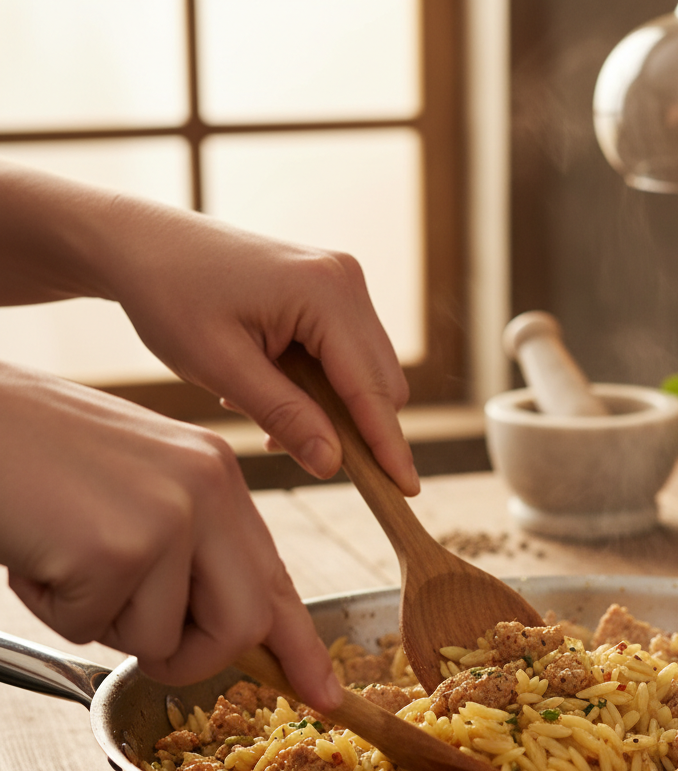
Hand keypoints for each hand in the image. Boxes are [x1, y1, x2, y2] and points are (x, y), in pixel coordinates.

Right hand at [0, 364, 342, 709]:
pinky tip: (37, 552)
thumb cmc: (37, 454)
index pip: (276, 577)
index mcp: (218, 476)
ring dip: (102, 622)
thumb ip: (192, 547)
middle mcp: (208, 492)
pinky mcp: (117, 549)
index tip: (323, 692)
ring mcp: (168, 519)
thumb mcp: (139, 485)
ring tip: (65, 558)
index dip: (300, 644)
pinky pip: (92, 628)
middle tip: (149, 650)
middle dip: (195, 659)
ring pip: (160, 639)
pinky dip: (54, 608)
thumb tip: (228, 626)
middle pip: (244, 625)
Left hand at [106, 199, 420, 494]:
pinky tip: (274, 392)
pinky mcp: (331, 291)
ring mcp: (342, 283)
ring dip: (333, 409)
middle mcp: (347, 282)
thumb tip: (334, 465)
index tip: (407, 490)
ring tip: (267, 416)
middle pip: (381, 383)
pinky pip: (347, 356)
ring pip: (366, 373)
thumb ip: (285, 416)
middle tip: (299, 454)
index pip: (370, 388)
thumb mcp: (221, 367)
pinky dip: (323, 387)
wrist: (143, 245)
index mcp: (325, 292)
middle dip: (355, 429)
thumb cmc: (171, 296)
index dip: (388, 445)